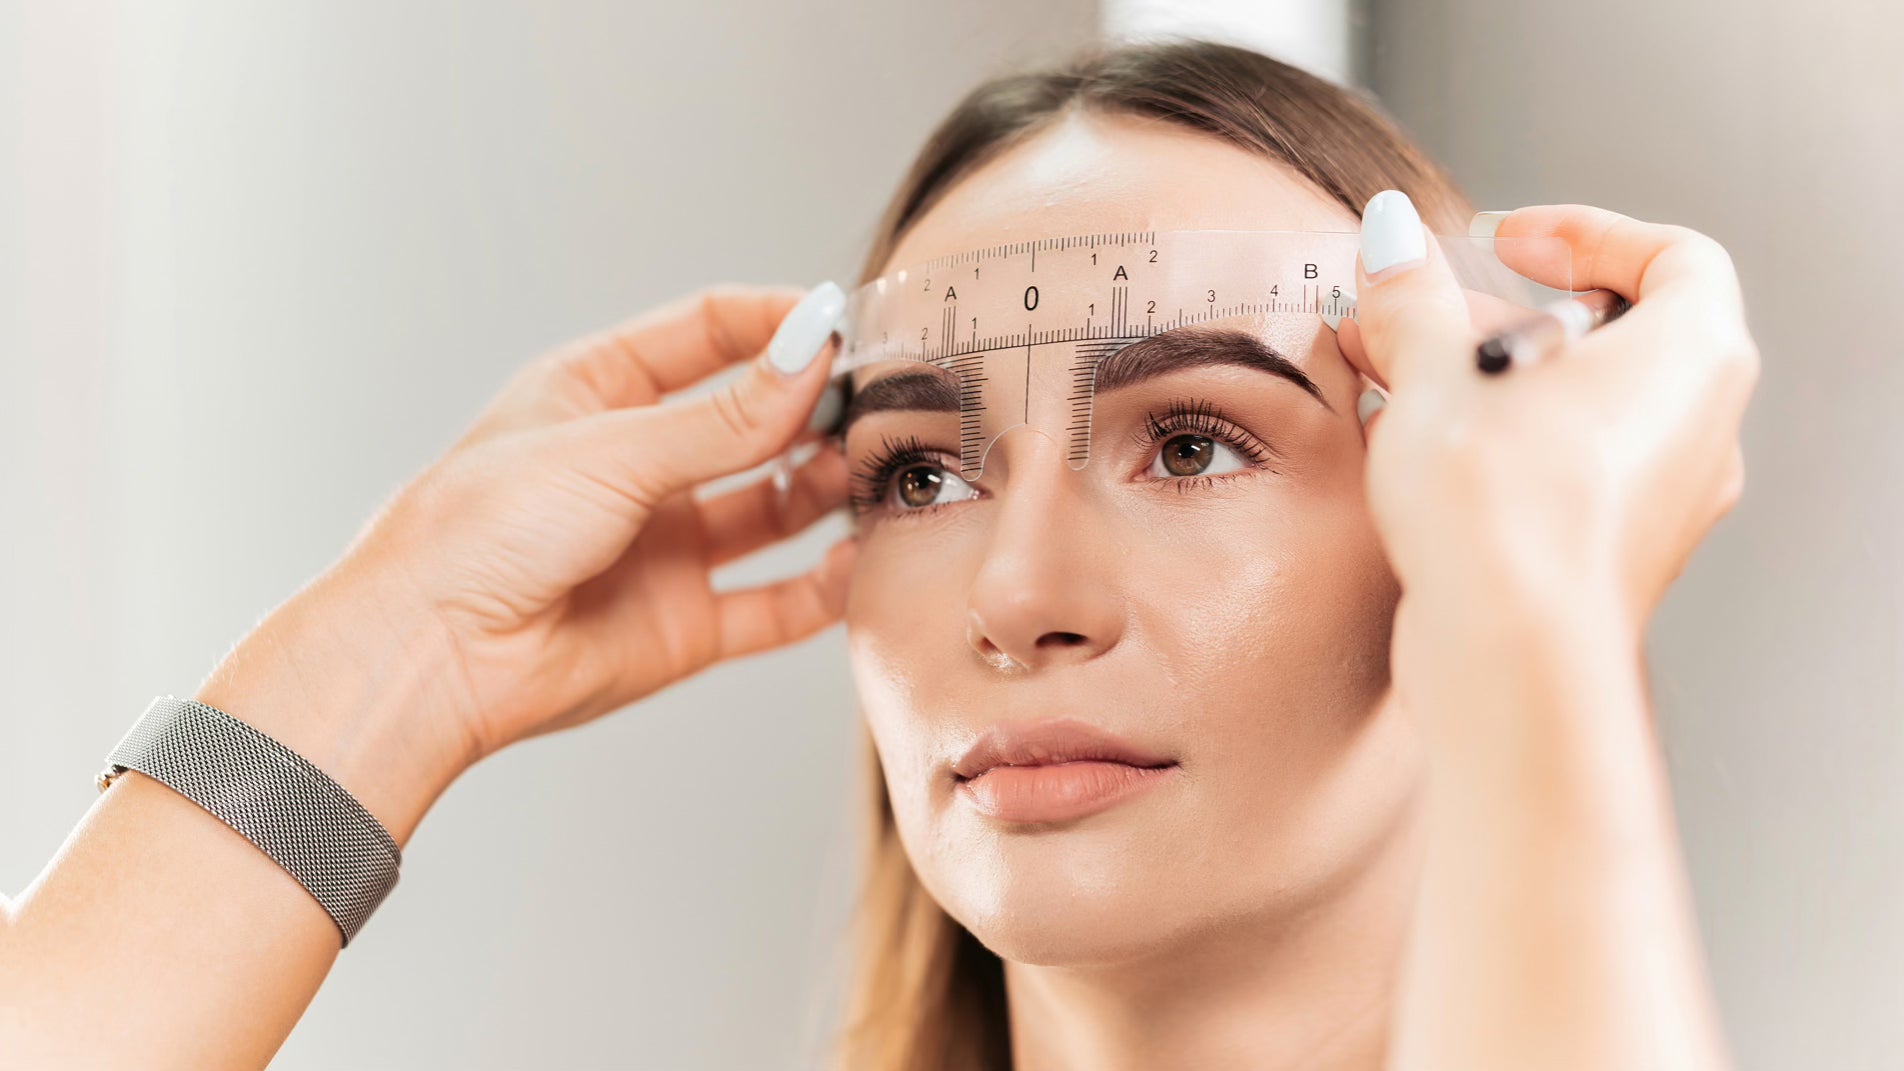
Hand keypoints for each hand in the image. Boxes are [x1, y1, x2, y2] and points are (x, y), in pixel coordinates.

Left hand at [330, 282, 856, 765]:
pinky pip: (776, 601)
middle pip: (754, 420)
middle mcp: (639, 466)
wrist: (429, 660)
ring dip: (827, 490)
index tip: (843, 323)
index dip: (779, 323)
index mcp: (600, 392)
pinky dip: (824, 585)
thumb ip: (722, 418)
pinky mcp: (684, 624)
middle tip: (879, 401)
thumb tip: (808, 358)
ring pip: (776, 507)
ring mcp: (665, 545)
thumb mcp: (608, 450)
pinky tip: (856, 560)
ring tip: (873, 476)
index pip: (710, 333)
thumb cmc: (477, 535)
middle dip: (816, 407)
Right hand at [1334, 194, 1758, 632]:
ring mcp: (1661, 501)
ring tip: (1394, 381)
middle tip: (1421, 316)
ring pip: (1575, 410)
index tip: (1508, 242)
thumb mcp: (1436, 368)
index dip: (1586, 235)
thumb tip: (1394, 241)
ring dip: (1486, 386)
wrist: (1509, 653)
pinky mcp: (1612, 558)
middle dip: (1498, 317)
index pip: (1671, 257)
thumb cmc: (1506, 512)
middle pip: (1609, 336)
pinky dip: (1496, 449)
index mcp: (1693, 356)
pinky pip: (1559, 475)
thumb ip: (1413, 295)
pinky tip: (1413, 452)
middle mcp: (1698, 429)